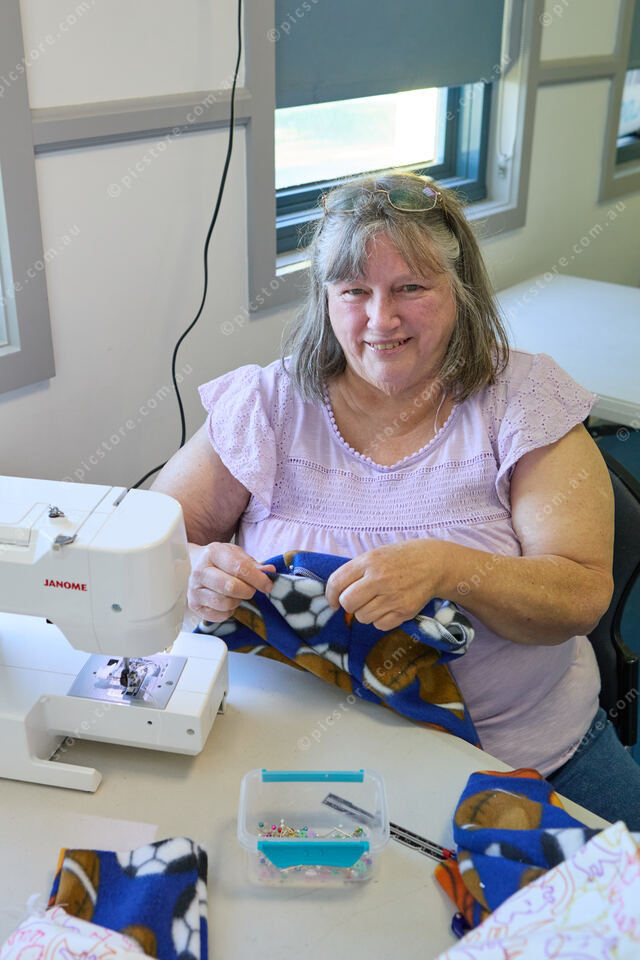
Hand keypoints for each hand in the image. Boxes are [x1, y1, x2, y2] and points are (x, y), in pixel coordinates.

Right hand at [188, 542, 274, 621]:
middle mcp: (200, 571)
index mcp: (213, 553)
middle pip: (231, 587)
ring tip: (237, 594)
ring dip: (237, 601)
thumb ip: (253, 564)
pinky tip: (227, 601)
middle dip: (248, 590)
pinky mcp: (194, 605)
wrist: (194, 564)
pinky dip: (229, 611)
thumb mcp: (237, 555)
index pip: (239, 568)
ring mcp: (194, 589)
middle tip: (251, 589)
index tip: (268, 585)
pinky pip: (219, 615)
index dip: (258, 578)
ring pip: (225, 603)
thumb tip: (270, 571)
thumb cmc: (220, 560)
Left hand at [324, 540, 446, 631]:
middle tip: (357, 601)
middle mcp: (380, 579)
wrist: (434, 563)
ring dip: (365, 613)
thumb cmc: (401, 558)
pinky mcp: (405, 611)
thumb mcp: (376, 555)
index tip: (333, 601)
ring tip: (377, 601)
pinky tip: (389, 607)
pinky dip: (380, 620)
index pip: (337, 582)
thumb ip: (356, 571)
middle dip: (348, 605)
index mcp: (369, 561)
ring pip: (363, 617)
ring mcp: (393, 597)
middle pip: (348, 603)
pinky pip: (379, 625)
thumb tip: (336, 595)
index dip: (330, 595)